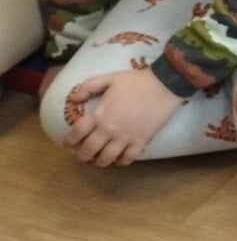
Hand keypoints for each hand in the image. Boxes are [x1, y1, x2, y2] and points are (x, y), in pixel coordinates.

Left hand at [61, 67, 181, 166]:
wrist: (165, 85)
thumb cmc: (136, 81)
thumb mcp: (110, 78)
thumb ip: (88, 87)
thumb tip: (72, 99)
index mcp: (99, 115)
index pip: (76, 134)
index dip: (68, 141)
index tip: (68, 143)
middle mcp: (109, 130)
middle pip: (88, 151)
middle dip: (81, 156)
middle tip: (82, 155)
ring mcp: (125, 138)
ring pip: (106, 159)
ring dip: (98, 162)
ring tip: (98, 160)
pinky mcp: (141, 141)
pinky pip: (127, 159)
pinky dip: (120, 162)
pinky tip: (119, 159)